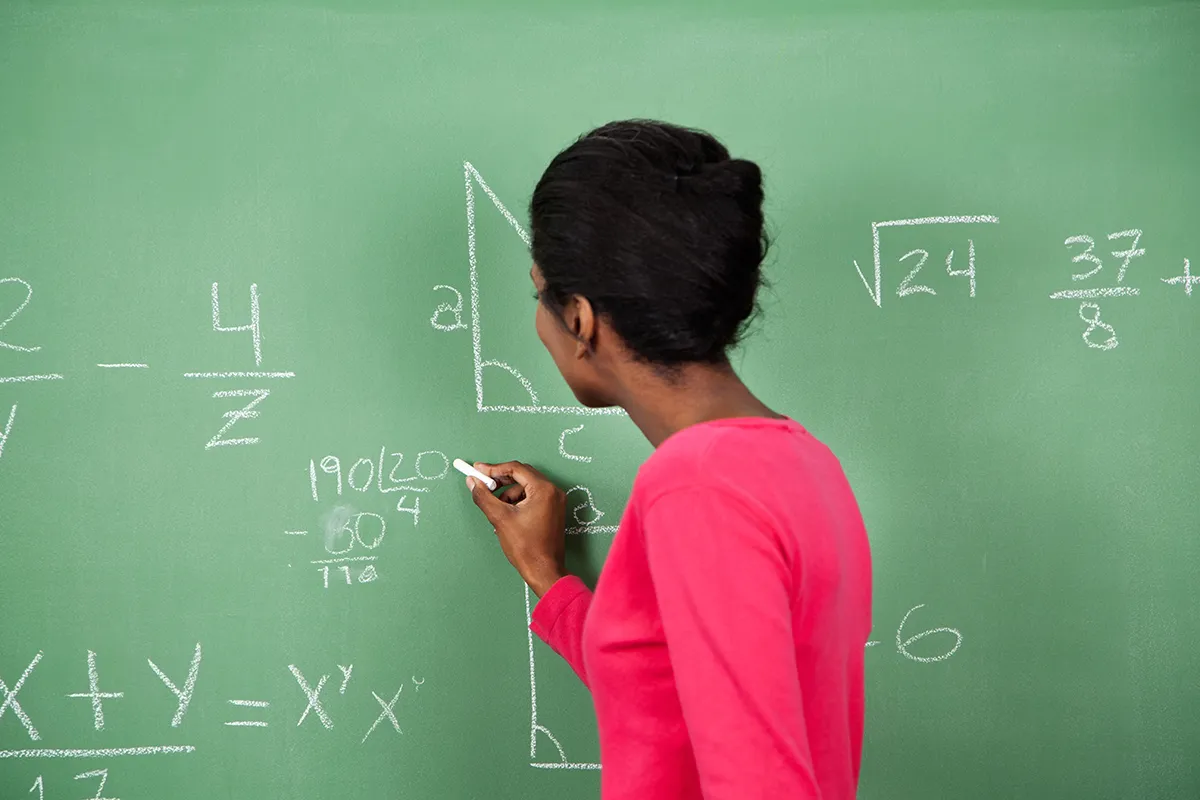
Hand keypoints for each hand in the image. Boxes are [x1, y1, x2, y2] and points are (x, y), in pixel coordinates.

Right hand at [466, 460, 567, 596]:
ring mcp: (555, 501)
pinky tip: (507, 517)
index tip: (477, 470)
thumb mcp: (500, 518)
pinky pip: (532, 498)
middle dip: (501, 481)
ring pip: (526, 488)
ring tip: (496, 511)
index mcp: (544, 489)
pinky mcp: (553, 510)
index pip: (516, 469)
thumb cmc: (526, 547)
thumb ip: (484, 497)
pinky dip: (517, 503)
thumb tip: (472, 482)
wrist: (543, 571)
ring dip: (508, 495)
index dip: (494, 469)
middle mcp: (553, 491)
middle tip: (482, 484)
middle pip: (522, 475)